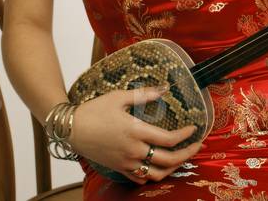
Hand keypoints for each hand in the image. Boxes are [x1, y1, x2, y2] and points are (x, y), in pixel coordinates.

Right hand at [67, 85, 203, 183]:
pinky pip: (139, 178)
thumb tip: (164, 88)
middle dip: (187, 154)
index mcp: (136, 131)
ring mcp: (125, 162)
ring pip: (156, 174)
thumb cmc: (94, 110)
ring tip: (181, 158)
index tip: (195, 129)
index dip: (186, 136)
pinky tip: (158, 166)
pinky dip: (152, 175)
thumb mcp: (119, 97)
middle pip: (168, 160)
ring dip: (172, 168)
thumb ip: (144, 94)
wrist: (70, 128)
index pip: (169, 140)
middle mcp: (133, 150)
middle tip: (197, 146)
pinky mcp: (117, 168)